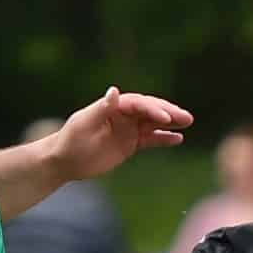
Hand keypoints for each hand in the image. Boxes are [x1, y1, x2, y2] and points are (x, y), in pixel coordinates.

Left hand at [53, 87, 193, 182]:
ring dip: (171, 123)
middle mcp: (122, 115)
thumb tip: (115, 91)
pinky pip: (150, 139)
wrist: (64, 161)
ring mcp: (127, 129)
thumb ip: (102, 108)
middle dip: (168, 113)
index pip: (137, 104)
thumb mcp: (84, 124)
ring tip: (188, 123)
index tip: (166, 119)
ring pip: (153, 123)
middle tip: (186, 117)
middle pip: (149, 110)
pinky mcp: (130, 144)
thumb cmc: (71, 141)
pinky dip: (164, 139)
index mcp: (112, 107)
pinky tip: (178, 139)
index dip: (152, 109)